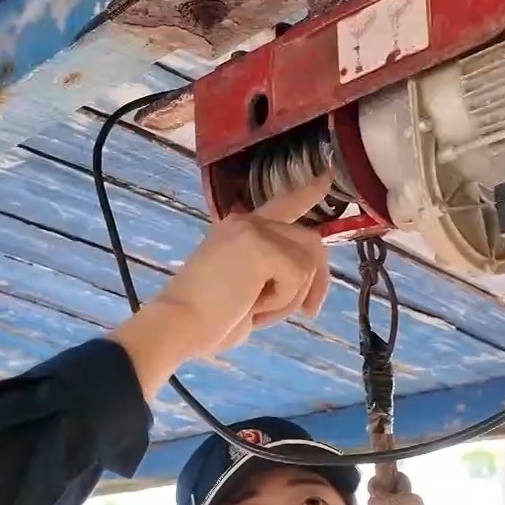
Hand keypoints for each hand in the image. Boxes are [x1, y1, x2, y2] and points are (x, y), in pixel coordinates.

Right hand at [110, 173, 331, 395]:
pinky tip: (251, 306)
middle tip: (308, 312)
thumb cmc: (205, 321)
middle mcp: (247, 221)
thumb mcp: (245, 291)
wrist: (178, 325)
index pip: (282, 205)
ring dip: (291, 297)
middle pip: (310, 242)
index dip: (307, 194)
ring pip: (308, 262)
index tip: (326, 179)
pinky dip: (282, 302)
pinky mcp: (260, 245)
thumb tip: (307, 282)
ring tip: (256, 310)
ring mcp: (253, 229)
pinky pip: (298, 276)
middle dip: (317, 282)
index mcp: (240, 229)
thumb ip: (270, 275)